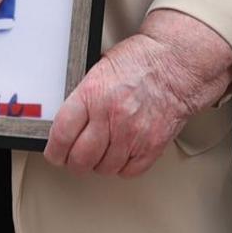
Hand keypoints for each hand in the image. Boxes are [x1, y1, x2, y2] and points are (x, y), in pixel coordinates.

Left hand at [44, 11, 231, 177]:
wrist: (177, 62)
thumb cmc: (141, 61)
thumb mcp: (99, 68)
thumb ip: (82, 96)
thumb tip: (66, 120)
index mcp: (93, 94)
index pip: (61, 135)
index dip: (54, 151)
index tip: (55, 153)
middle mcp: (111, 117)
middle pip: (80, 159)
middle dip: (74, 162)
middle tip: (75, 157)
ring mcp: (133, 134)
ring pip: (104, 168)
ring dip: (99, 164)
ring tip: (102, 152)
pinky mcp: (152, 146)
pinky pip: (129, 171)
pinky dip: (123, 167)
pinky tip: (122, 154)